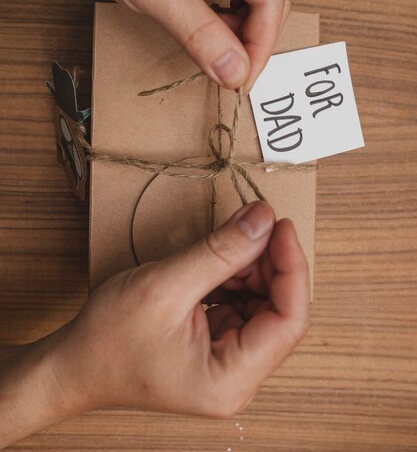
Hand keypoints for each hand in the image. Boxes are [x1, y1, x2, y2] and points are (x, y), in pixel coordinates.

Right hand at [56, 202, 308, 416]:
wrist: (75, 363)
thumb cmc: (109, 338)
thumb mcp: (166, 284)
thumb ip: (220, 251)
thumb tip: (262, 218)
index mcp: (230, 378)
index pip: (289, 321)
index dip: (292, 268)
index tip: (281, 226)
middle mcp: (237, 379)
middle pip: (280, 311)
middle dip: (269, 264)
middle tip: (252, 225)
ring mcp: (228, 365)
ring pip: (263, 306)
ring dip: (252, 269)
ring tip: (227, 244)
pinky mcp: (217, 348)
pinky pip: (242, 307)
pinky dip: (236, 279)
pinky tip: (219, 262)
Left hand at [69, 0, 290, 89]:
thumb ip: (199, 32)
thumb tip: (234, 71)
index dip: (260, 45)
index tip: (241, 80)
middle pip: (269, 1)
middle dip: (252, 43)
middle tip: (231, 77)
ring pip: (254, 5)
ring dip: (240, 37)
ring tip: (215, 57)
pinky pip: (235, 2)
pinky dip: (226, 27)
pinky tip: (208, 39)